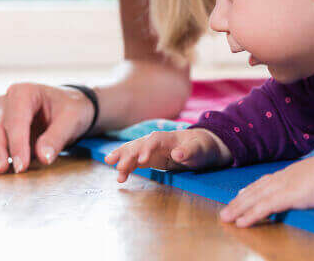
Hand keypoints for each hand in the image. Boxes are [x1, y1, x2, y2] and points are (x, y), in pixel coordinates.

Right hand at [0, 83, 93, 175]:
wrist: (70, 107)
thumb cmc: (71, 109)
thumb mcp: (71, 120)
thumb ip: (57, 137)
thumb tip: (44, 157)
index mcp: (24, 93)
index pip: (17, 121)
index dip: (18, 144)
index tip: (21, 165)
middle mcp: (6, 102)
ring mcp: (0, 116)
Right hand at [104, 128, 230, 182]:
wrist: (203, 147)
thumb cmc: (203, 147)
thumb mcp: (200, 150)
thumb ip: (189, 151)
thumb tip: (178, 154)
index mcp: (169, 137)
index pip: (154, 140)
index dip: (147, 148)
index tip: (141, 160)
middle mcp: (157, 142)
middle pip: (140, 144)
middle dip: (129, 154)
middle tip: (119, 167)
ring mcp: (152, 150)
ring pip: (134, 150)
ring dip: (123, 157)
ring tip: (110, 164)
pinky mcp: (150, 158)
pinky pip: (136, 161)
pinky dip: (127, 167)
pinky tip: (120, 176)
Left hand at [219, 148, 313, 226]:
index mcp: (297, 171)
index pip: (269, 180)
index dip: (254, 187)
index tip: (242, 192)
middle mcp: (288, 176)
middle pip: (257, 188)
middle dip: (240, 200)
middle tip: (227, 209)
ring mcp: (288, 185)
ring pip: (256, 198)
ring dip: (239, 208)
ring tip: (226, 218)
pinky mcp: (291, 196)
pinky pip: (265, 207)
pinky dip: (251, 215)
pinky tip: (241, 223)